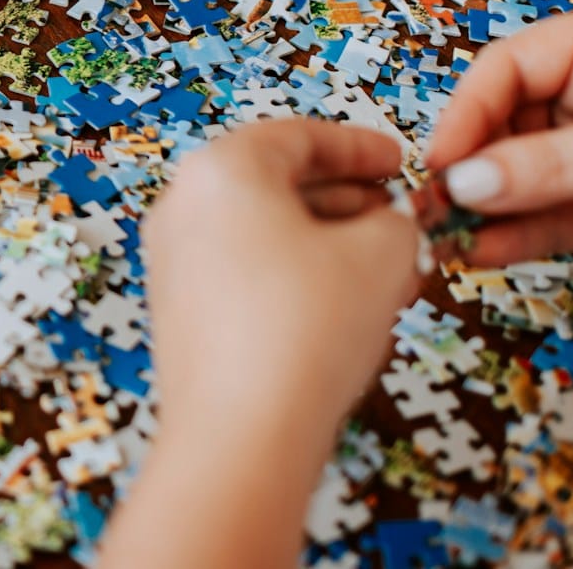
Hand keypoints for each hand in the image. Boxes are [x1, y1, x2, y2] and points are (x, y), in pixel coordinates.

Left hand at [143, 120, 419, 463]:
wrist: (241, 435)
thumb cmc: (305, 330)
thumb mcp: (381, 254)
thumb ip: (396, 221)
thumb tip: (389, 225)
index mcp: (221, 169)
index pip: (297, 137)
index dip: (359, 147)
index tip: (398, 161)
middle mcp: (183, 205)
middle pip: (277, 184)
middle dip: (349, 204)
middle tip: (399, 222)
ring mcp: (173, 260)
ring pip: (266, 234)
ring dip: (330, 246)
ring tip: (388, 276)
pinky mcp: (179, 311)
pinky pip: (247, 274)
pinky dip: (298, 279)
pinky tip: (346, 313)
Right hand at [425, 3, 572, 288]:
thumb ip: (547, 166)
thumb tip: (462, 181)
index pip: (508, 68)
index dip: (468, 112)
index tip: (441, 160)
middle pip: (500, 124)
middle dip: (467, 167)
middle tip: (434, 205)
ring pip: (512, 177)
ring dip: (479, 208)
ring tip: (445, 237)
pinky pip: (536, 219)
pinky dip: (507, 237)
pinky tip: (481, 251)